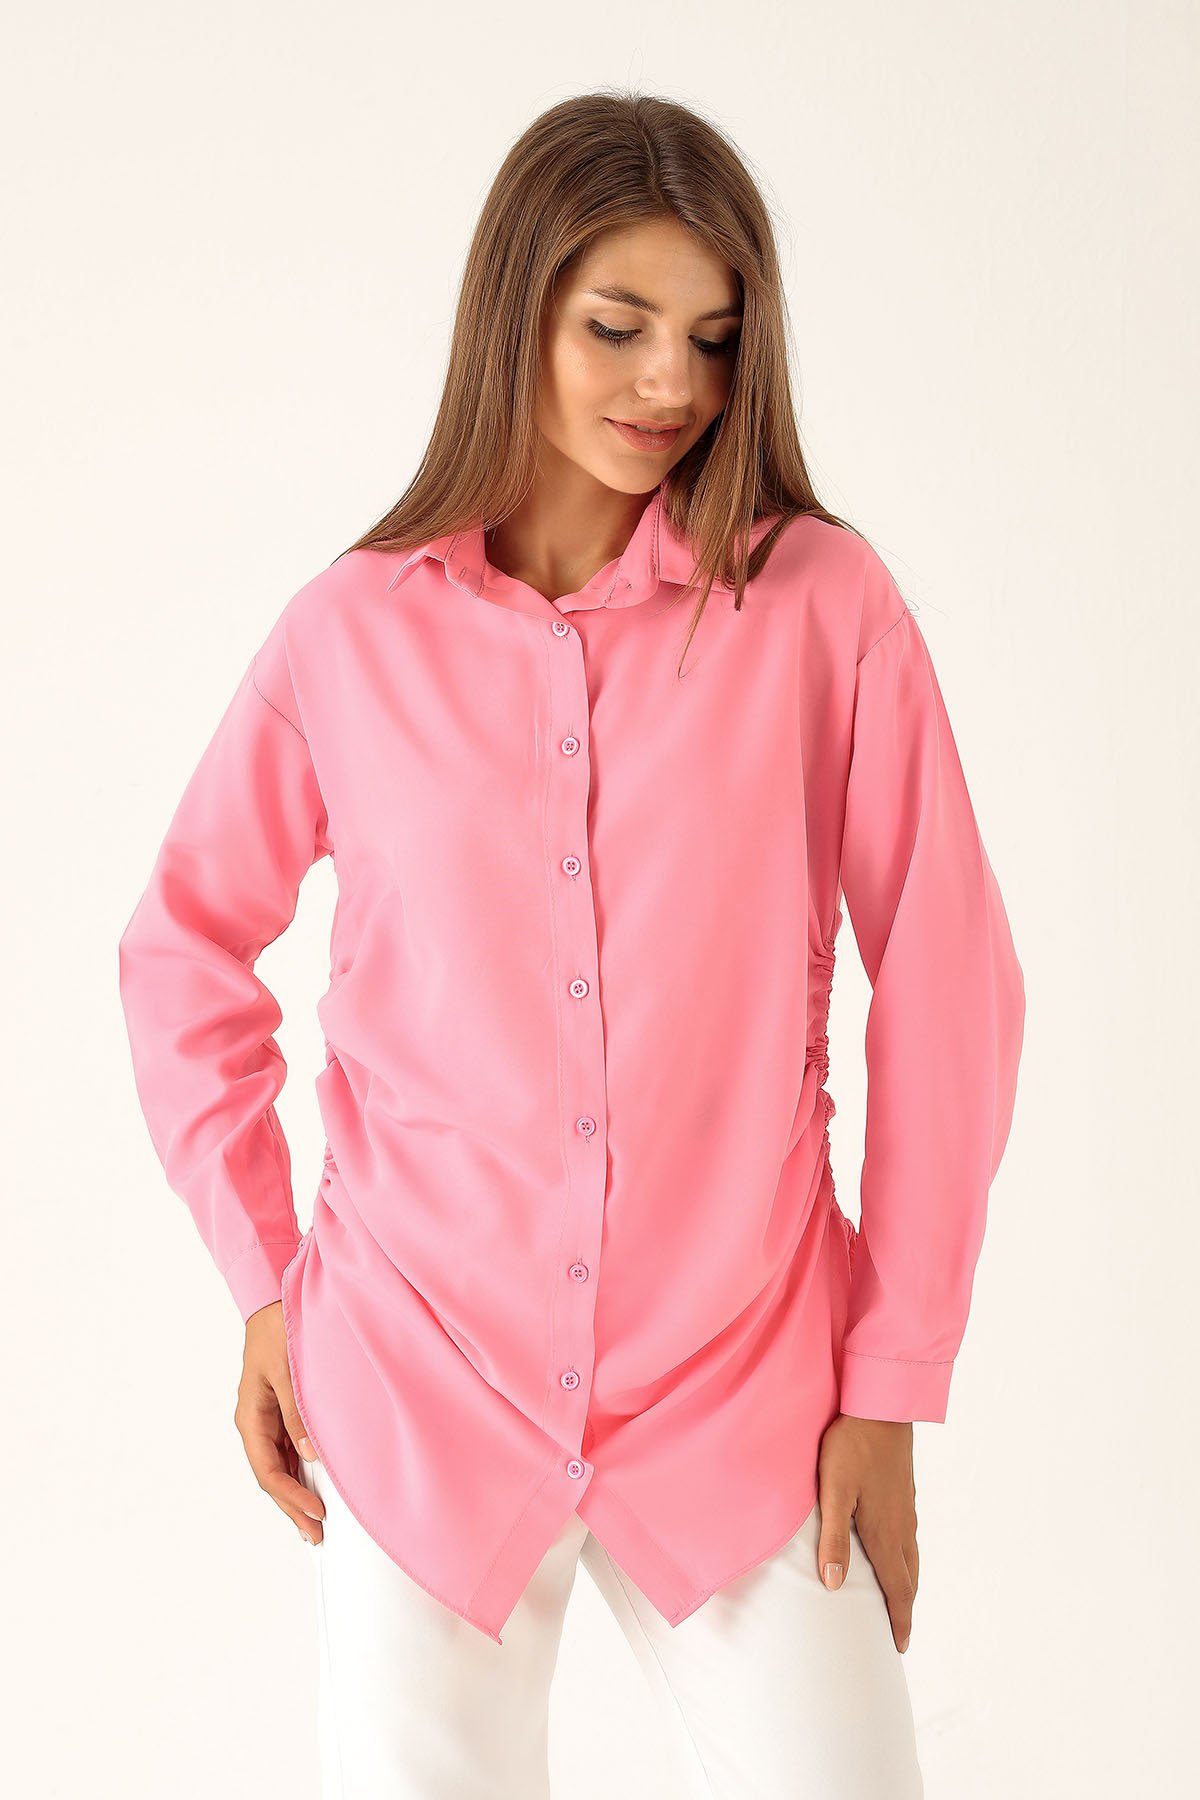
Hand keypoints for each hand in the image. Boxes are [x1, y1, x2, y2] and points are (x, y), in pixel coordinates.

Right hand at [234, 1300, 325, 1543]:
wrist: (273, 1300)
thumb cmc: (278, 1329)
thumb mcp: (287, 1371)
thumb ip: (297, 1412)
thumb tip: (310, 1454)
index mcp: (251, 1416)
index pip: (269, 1470)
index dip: (291, 1496)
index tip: (316, 1514)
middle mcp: (255, 1422)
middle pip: (272, 1476)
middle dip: (292, 1507)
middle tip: (316, 1536)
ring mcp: (266, 1419)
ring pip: (279, 1466)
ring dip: (295, 1493)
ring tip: (315, 1522)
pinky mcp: (279, 1411)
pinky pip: (287, 1449)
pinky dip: (299, 1471)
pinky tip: (313, 1485)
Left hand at [815, 1411, 917, 1653]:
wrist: (881, 1408)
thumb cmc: (851, 1447)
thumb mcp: (833, 1492)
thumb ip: (833, 1538)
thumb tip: (834, 1586)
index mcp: (884, 1533)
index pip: (896, 1589)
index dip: (898, 1621)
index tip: (898, 1647)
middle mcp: (901, 1527)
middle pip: (908, 1579)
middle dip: (904, 1609)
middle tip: (899, 1634)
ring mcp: (906, 1509)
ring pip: (911, 1557)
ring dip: (906, 1584)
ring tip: (898, 1599)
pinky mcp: (905, 1493)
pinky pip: (910, 1537)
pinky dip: (906, 1558)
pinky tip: (895, 1550)